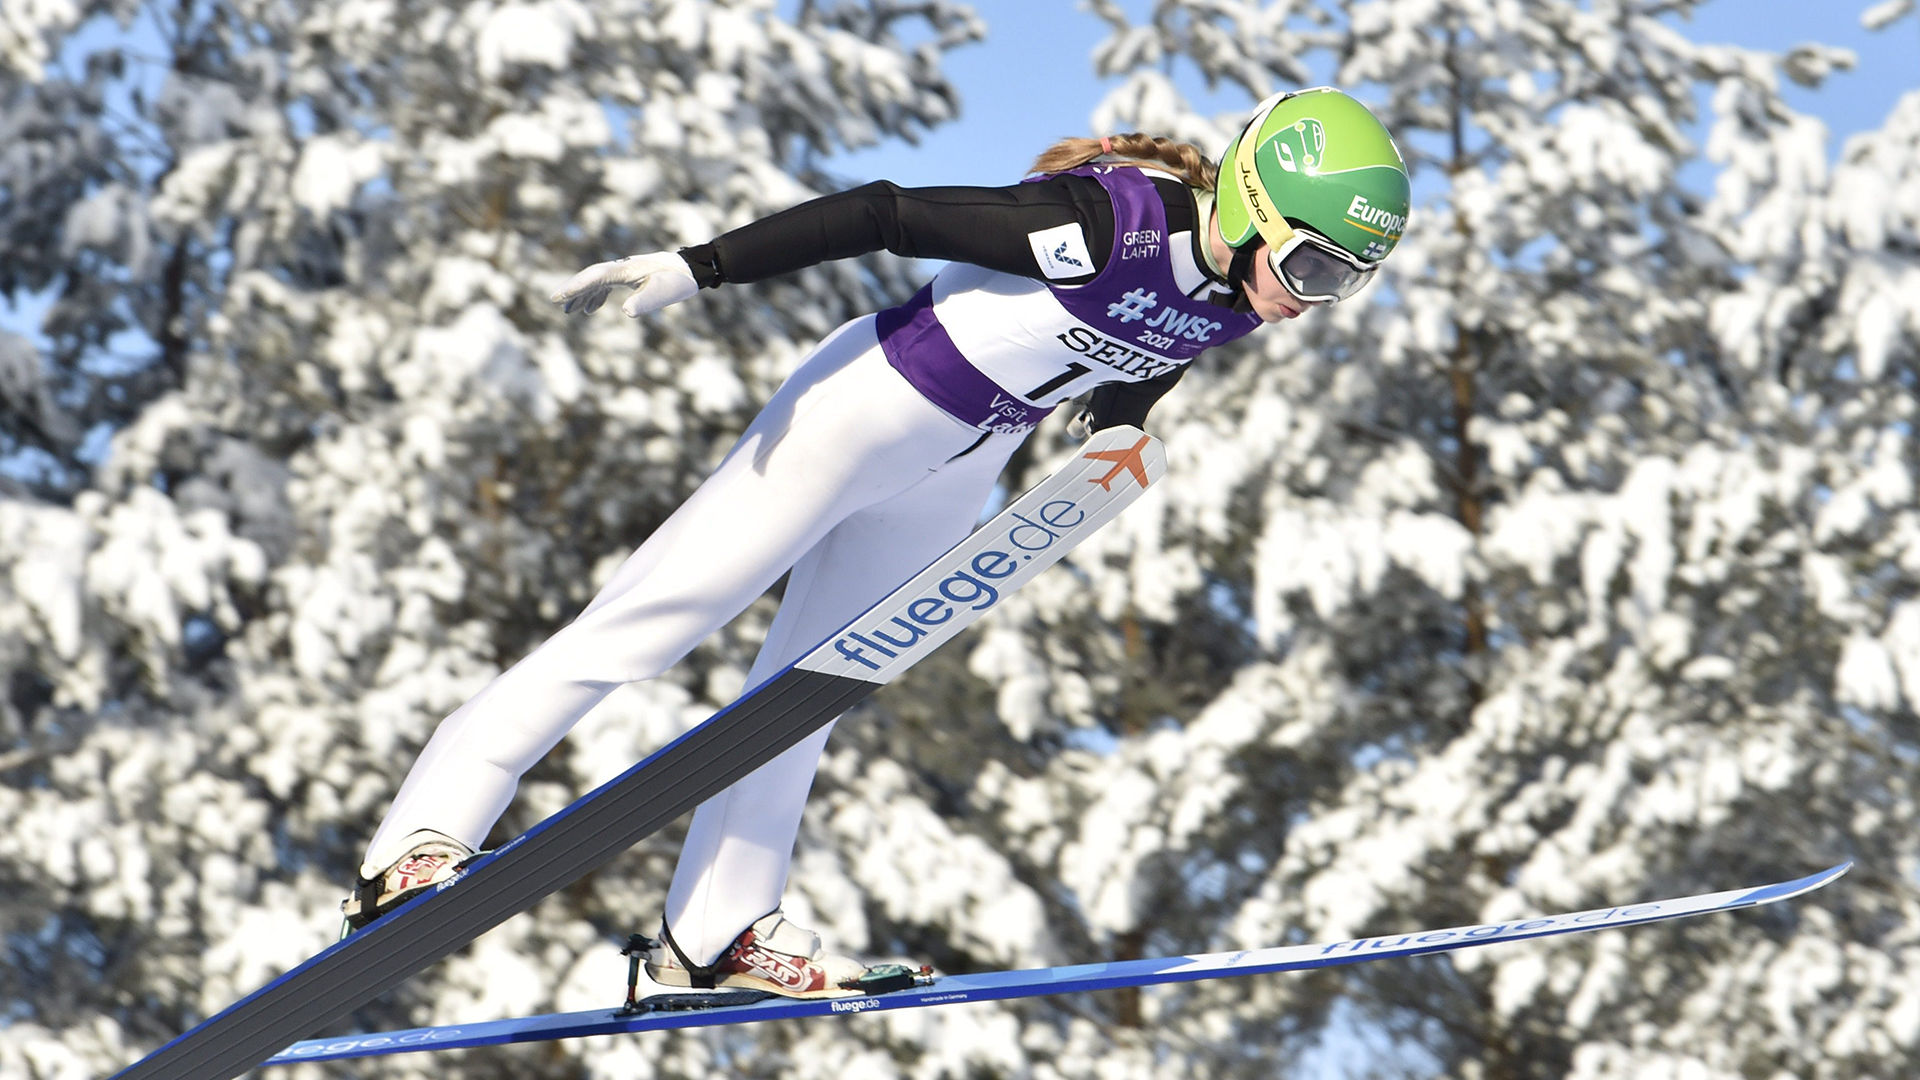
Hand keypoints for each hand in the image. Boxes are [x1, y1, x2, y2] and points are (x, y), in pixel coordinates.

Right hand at [549, 251, 699, 316]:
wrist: (690, 268)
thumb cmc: (677, 280)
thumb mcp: (662, 293)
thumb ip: (645, 302)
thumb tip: (626, 312)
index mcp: (625, 270)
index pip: (594, 277)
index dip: (575, 287)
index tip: (557, 296)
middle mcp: (620, 268)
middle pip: (590, 277)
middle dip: (572, 289)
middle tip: (554, 300)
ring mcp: (624, 271)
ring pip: (596, 281)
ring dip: (582, 295)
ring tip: (568, 311)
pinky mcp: (629, 276)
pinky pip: (606, 285)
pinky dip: (595, 295)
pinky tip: (591, 309)